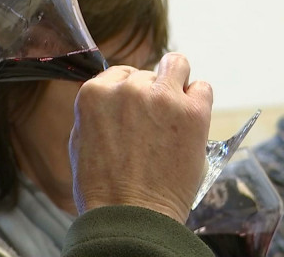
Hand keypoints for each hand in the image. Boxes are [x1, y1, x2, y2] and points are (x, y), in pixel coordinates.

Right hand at [69, 52, 211, 222]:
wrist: (130, 218)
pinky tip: (191, 123)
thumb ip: (96, 112)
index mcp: (94, 93)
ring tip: (176, 112)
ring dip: (177, 84)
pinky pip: (203, 87)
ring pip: (177, 65)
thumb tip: (111, 98)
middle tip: (154, 126)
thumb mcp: (80, 142)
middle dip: (151, 95)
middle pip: (147, 74)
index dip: (129, 92)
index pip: (119, 73)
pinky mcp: (191, 111)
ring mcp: (160, 97)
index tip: (135, 112)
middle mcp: (126, 88)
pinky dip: (199, 101)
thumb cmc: (103, 189)